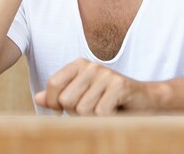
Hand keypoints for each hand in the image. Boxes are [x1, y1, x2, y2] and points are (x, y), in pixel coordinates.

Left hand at [34, 58, 151, 115]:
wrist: (145, 100)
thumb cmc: (109, 99)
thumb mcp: (82, 95)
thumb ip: (60, 96)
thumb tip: (37, 98)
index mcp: (78, 64)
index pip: (53, 83)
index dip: (53, 102)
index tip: (62, 111)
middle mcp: (91, 65)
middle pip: (66, 100)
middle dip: (76, 113)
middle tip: (91, 111)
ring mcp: (106, 74)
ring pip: (83, 109)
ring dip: (92, 118)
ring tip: (103, 110)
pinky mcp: (119, 85)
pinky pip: (100, 113)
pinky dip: (106, 119)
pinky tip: (113, 112)